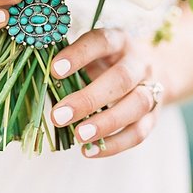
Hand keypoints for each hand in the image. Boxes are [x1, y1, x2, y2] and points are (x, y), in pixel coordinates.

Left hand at [47, 27, 166, 158]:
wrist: (152, 71)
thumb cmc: (106, 63)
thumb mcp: (90, 56)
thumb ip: (70, 67)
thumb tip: (38, 84)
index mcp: (119, 42)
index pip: (102, 42)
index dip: (80, 55)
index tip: (55, 70)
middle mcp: (138, 63)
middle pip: (121, 79)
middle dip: (89, 99)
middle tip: (59, 116)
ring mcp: (150, 88)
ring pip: (136, 105)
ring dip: (106, 123)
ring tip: (79, 136)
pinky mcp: (154, 115)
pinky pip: (140, 132)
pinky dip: (115, 144)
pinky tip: (89, 151)